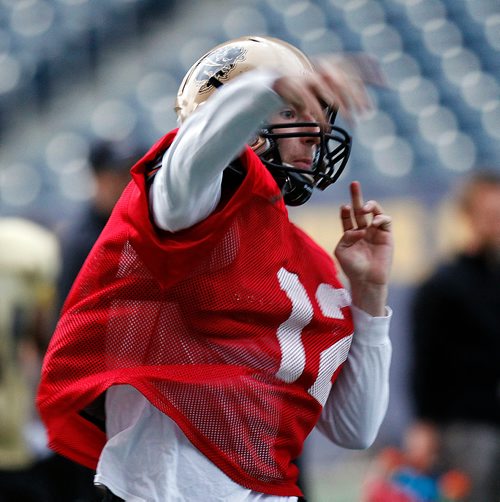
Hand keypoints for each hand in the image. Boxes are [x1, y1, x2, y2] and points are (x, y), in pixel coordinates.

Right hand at [272, 54, 378, 123]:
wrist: (276, 83)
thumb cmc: (305, 88)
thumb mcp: (325, 88)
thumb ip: (341, 93)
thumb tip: (361, 104)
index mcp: (332, 65)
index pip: (355, 67)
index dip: (371, 74)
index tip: (385, 85)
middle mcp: (323, 68)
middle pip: (346, 82)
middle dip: (358, 98)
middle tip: (367, 113)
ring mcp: (311, 78)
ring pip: (332, 94)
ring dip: (344, 109)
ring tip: (352, 121)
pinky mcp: (299, 89)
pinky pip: (314, 104)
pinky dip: (321, 117)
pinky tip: (326, 127)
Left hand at [334, 181, 392, 315]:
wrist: (367, 279)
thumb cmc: (352, 268)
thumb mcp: (341, 251)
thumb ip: (345, 236)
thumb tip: (356, 228)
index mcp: (350, 234)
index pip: (347, 217)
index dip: (345, 211)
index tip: (344, 207)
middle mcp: (363, 231)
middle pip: (360, 210)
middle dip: (357, 196)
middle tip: (354, 184)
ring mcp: (375, 232)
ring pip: (375, 212)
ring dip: (370, 206)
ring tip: (365, 207)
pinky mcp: (387, 236)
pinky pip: (385, 221)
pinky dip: (381, 218)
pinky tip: (375, 221)